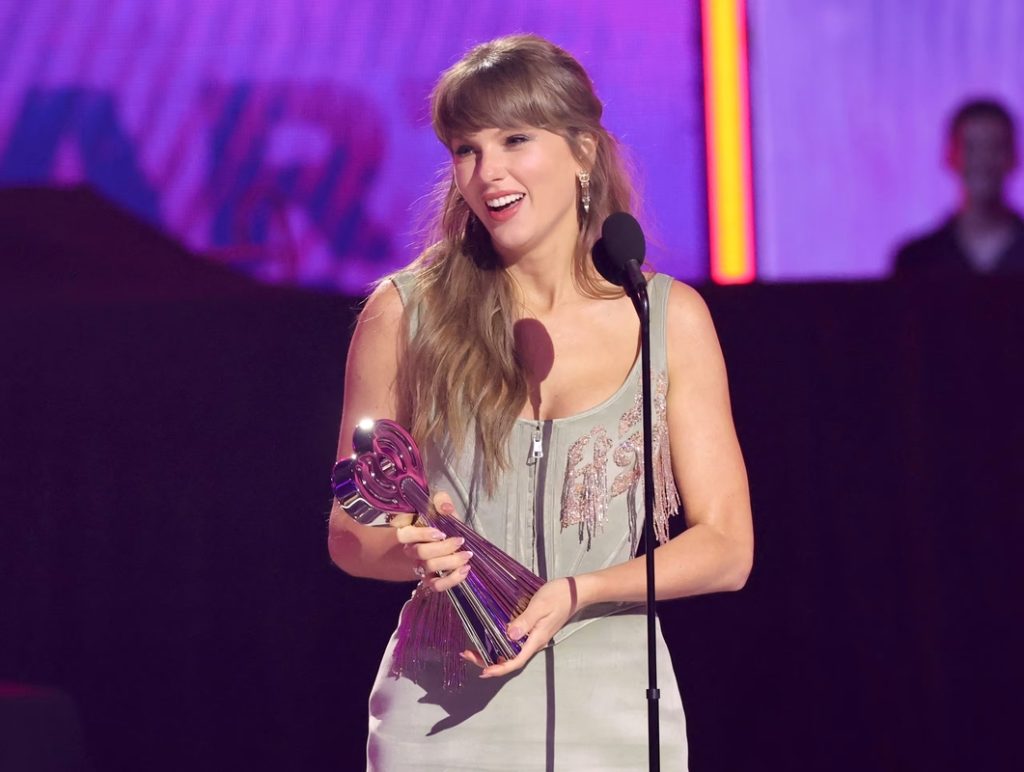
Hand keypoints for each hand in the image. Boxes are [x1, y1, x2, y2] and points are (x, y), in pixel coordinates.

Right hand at [394, 491, 471, 592]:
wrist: (427, 542)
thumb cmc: (432, 521)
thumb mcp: (436, 506)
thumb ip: (440, 501)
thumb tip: (446, 508)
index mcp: (406, 530)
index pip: (404, 535)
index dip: (421, 534)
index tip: (440, 533)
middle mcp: (409, 549)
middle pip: (421, 553)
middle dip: (443, 548)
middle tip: (460, 541)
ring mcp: (417, 565)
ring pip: (429, 568)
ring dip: (451, 562)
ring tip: (466, 555)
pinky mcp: (427, 578)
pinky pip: (436, 585)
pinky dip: (451, 580)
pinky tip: (464, 570)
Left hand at [461, 576, 580, 677]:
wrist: (576, 591)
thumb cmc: (559, 596)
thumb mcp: (540, 605)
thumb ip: (525, 620)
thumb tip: (509, 636)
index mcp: (536, 639)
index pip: (516, 661)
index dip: (499, 668)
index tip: (483, 671)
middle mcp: (534, 642)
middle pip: (510, 660)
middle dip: (488, 661)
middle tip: (467, 654)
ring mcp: (533, 637)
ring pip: (510, 652)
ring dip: (492, 653)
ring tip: (472, 649)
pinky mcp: (533, 630)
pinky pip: (514, 643)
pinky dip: (499, 643)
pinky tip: (489, 638)